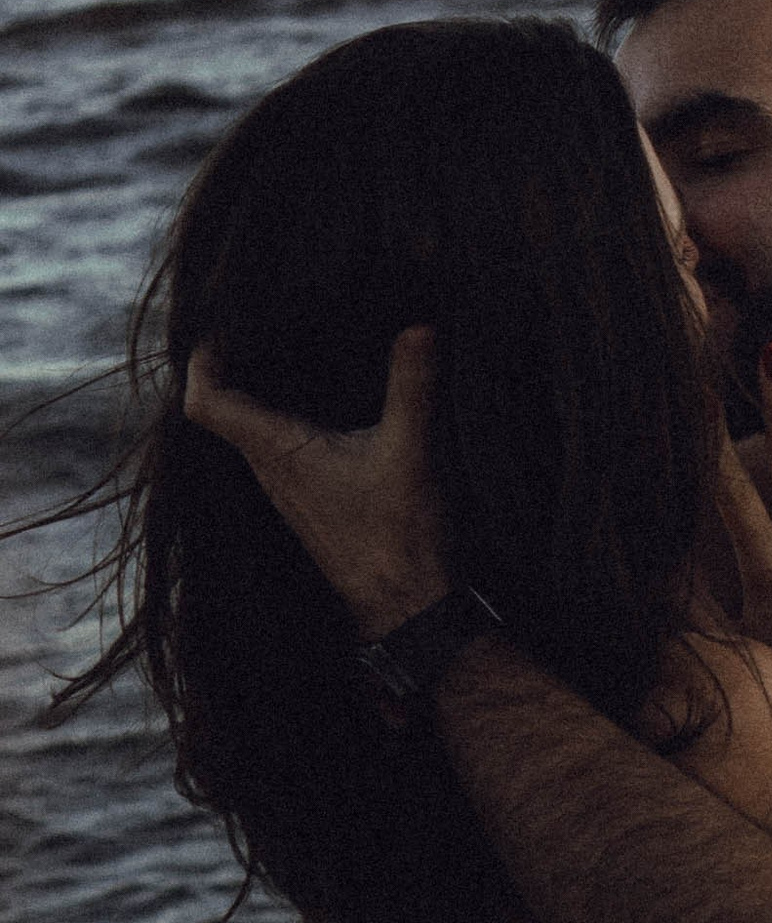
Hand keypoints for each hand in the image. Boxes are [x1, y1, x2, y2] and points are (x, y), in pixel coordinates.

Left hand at [184, 322, 452, 638]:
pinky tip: (322, 398)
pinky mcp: (309, 498)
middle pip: (222, 409)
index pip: (207, 404)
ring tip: (286, 344)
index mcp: (277, 452)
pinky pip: (278, 445)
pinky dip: (285, 413)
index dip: (202, 360)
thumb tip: (418, 328)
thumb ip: (412, 387)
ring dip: (258, 388)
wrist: (407, 605)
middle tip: (258, 317)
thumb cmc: (399, 536)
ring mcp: (288, 487)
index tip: (221, 324)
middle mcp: (270, 470)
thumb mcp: (411, 452)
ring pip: (250, 428)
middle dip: (232, 361)